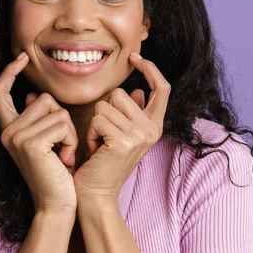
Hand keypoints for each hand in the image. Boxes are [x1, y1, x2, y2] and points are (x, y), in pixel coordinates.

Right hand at [0, 52, 77, 212]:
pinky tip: (65, 160)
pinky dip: (71, 140)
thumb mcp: (48, 142)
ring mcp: (16, 137)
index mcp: (9, 130)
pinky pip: (62, 124)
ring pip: (56, 110)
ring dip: (69, 132)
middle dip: (63, 118)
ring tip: (63, 155)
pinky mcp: (30, 143)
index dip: (9, 72)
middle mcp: (8, 132)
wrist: (57, 205)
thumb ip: (39, 119)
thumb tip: (31, 95)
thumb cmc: (58, 174)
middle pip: (43, 98)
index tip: (21, 57)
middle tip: (62, 147)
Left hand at [73, 52, 170, 205]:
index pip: (162, 88)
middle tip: (103, 135)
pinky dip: (90, 133)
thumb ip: (131, 112)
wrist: (96, 195)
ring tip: (99, 144)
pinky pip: (97, 119)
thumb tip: (136, 91)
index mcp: (155, 126)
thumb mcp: (121, 135)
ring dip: (95, 123)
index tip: (134, 57)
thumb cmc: (104, 163)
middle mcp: (152, 129)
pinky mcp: (122, 141)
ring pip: (105, 105)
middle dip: (104, 110)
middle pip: (120, 93)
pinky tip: (94, 150)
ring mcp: (139, 135)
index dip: (150, 68)